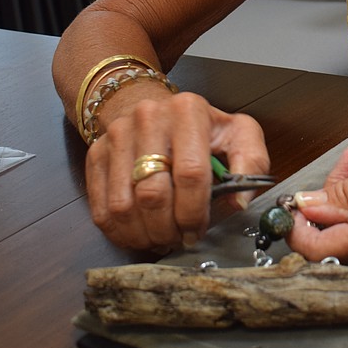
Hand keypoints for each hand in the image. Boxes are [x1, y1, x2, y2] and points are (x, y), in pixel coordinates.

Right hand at [85, 91, 269, 251]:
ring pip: (124, 206)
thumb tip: (240, 202)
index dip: (194, 212)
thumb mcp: (238, 133)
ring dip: (143, 235)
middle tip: (179, 240)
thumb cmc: (201, 128)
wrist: (154, 108)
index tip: (198, 231)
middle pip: (153, 194)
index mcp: (188, 111)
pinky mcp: (96, 155)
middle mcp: (148, 118)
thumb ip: (251, 163)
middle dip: (168, 229)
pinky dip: (120, 232)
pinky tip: (138, 234)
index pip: (190, 174)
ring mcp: (117, 136)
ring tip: (160, 239)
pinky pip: (102, 208)